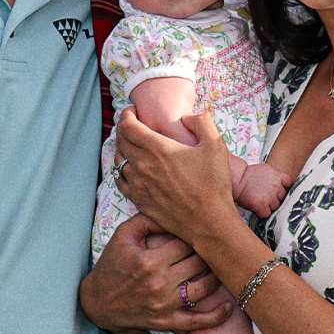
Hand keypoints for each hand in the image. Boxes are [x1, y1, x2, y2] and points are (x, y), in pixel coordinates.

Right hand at [80, 213, 231, 333]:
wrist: (98, 302)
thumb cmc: (112, 265)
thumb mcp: (122, 236)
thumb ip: (145, 219)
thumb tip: (170, 210)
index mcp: (150, 260)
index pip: (185, 242)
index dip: (195, 234)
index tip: (200, 230)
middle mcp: (160, 283)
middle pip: (198, 263)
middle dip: (207, 252)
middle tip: (214, 245)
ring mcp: (165, 305)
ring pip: (204, 287)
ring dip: (215, 276)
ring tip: (219, 267)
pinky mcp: (168, 321)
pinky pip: (198, 321)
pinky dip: (216, 316)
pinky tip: (229, 306)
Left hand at [115, 108, 237, 245]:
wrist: (209, 222)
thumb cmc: (213, 184)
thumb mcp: (215, 146)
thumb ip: (202, 122)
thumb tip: (188, 116)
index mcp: (157, 149)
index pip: (127, 126)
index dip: (126, 115)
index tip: (133, 112)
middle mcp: (142, 165)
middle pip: (120, 141)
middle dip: (124, 129)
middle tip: (133, 126)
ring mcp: (138, 185)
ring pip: (118, 161)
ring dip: (122, 150)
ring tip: (132, 146)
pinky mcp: (139, 201)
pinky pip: (120, 181)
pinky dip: (121, 171)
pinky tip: (130, 169)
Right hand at [234, 162, 291, 218]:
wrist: (236, 178)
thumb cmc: (248, 175)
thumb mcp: (267, 170)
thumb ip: (276, 177)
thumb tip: (283, 186)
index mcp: (278, 176)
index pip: (290, 185)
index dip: (285, 188)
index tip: (280, 190)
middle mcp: (276, 187)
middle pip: (283, 198)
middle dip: (276, 198)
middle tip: (266, 197)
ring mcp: (270, 197)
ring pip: (275, 207)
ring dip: (269, 206)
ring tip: (260, 201)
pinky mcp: (261, 205)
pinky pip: (267, 214)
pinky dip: (262, 212)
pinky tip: (256, 207)